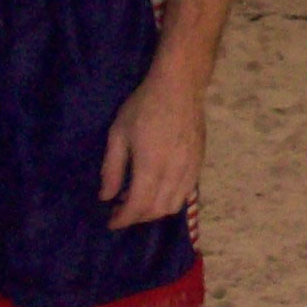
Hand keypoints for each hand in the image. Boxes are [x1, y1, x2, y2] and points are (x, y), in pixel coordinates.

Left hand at [100, 61, 204, 228]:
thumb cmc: (144, 105)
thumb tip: (106, 197)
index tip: (110, 221)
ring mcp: (190, 167)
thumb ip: (112, 168)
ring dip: (154, 211)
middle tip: (121, 210)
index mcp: (151, 164)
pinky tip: (158, 189)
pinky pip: (186, 193)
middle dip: (136, 217)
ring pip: (174, 205)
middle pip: (156, 210)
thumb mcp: (119, 133)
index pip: (138, 206)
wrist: (180, 85)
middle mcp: (174, 171)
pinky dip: (171, 199)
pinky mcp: (200, 161)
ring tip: (139, 201)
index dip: (122, 219)